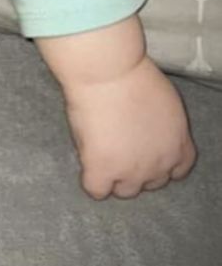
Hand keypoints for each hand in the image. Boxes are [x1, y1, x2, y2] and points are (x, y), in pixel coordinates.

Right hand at [36, 14, 196, 199]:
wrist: (108, 73)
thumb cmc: (132, 76)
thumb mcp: (164, 105)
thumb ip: (159, 129)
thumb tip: (144, 135)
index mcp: (179, 144)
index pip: (177, 171)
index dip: (158, 163)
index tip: (143, 152)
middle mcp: (160, 163)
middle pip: (150, 183)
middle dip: (135, 170)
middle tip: (117, 149)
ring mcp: (132, 171)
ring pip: (125, 191)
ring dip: (113, 178)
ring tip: (99, 156)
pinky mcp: (103, 170)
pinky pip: (96, 190)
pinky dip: (91, 182)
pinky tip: (86, 164)